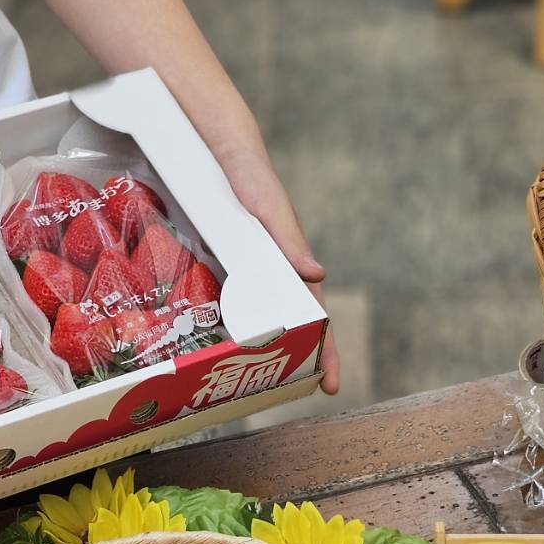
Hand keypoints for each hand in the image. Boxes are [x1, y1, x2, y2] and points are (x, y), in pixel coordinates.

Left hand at [212, 142, 339, 393]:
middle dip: (294, 360)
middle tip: (290, 397)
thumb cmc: (251, 176)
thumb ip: (289, 238)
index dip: (325, 350)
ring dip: (259, 348)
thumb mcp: (270, 207)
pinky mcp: (219, 260)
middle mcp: (271, 271)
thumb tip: (318, 274)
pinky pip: (224, 298)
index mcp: (290, 265)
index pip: (315, 316)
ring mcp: (245, 268)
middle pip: (287, 323)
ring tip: (254, 382)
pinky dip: (225, 323)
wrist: (217, 147)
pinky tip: (212, 344)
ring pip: (255, 315)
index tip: (332, 386)